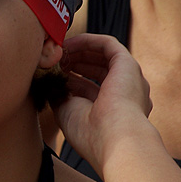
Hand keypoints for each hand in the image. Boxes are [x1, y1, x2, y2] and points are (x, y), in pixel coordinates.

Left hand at [54, 32, 153, 175]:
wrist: (115, 140)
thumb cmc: (91, 135)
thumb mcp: (68, 113)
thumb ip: (60, 96)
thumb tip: (50, 82)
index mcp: (114, 112)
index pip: (89, 88)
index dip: (69, 78)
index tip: (51, 74)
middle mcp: (126, 95)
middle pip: (97, 71)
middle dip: (73, 63)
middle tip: (53, 60)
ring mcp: (129, 79)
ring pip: (103, 56)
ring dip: (79, 51)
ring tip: (57, 51)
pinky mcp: (128, 65)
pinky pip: (107, 45)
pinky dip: (87, 41)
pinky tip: (68, 43)